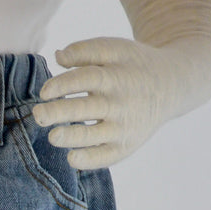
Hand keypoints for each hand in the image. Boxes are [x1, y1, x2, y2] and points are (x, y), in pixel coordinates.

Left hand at [32, 36, 172, 169]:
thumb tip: (58, 56)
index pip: (87, 78)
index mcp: (116, 75)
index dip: (63, 84)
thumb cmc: (132, 67)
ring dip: (72, 137)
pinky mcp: (126, 145)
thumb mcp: (116, 50)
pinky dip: (89, 160)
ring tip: (52, 137)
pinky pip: (106, 156)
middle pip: (87, 108)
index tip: (45, 92)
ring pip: (94, 135)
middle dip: (60, 112)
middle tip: (38, 115)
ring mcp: (124, 126)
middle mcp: (120, 102)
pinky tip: (71, 158)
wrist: (172, 85)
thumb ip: (86, 51)